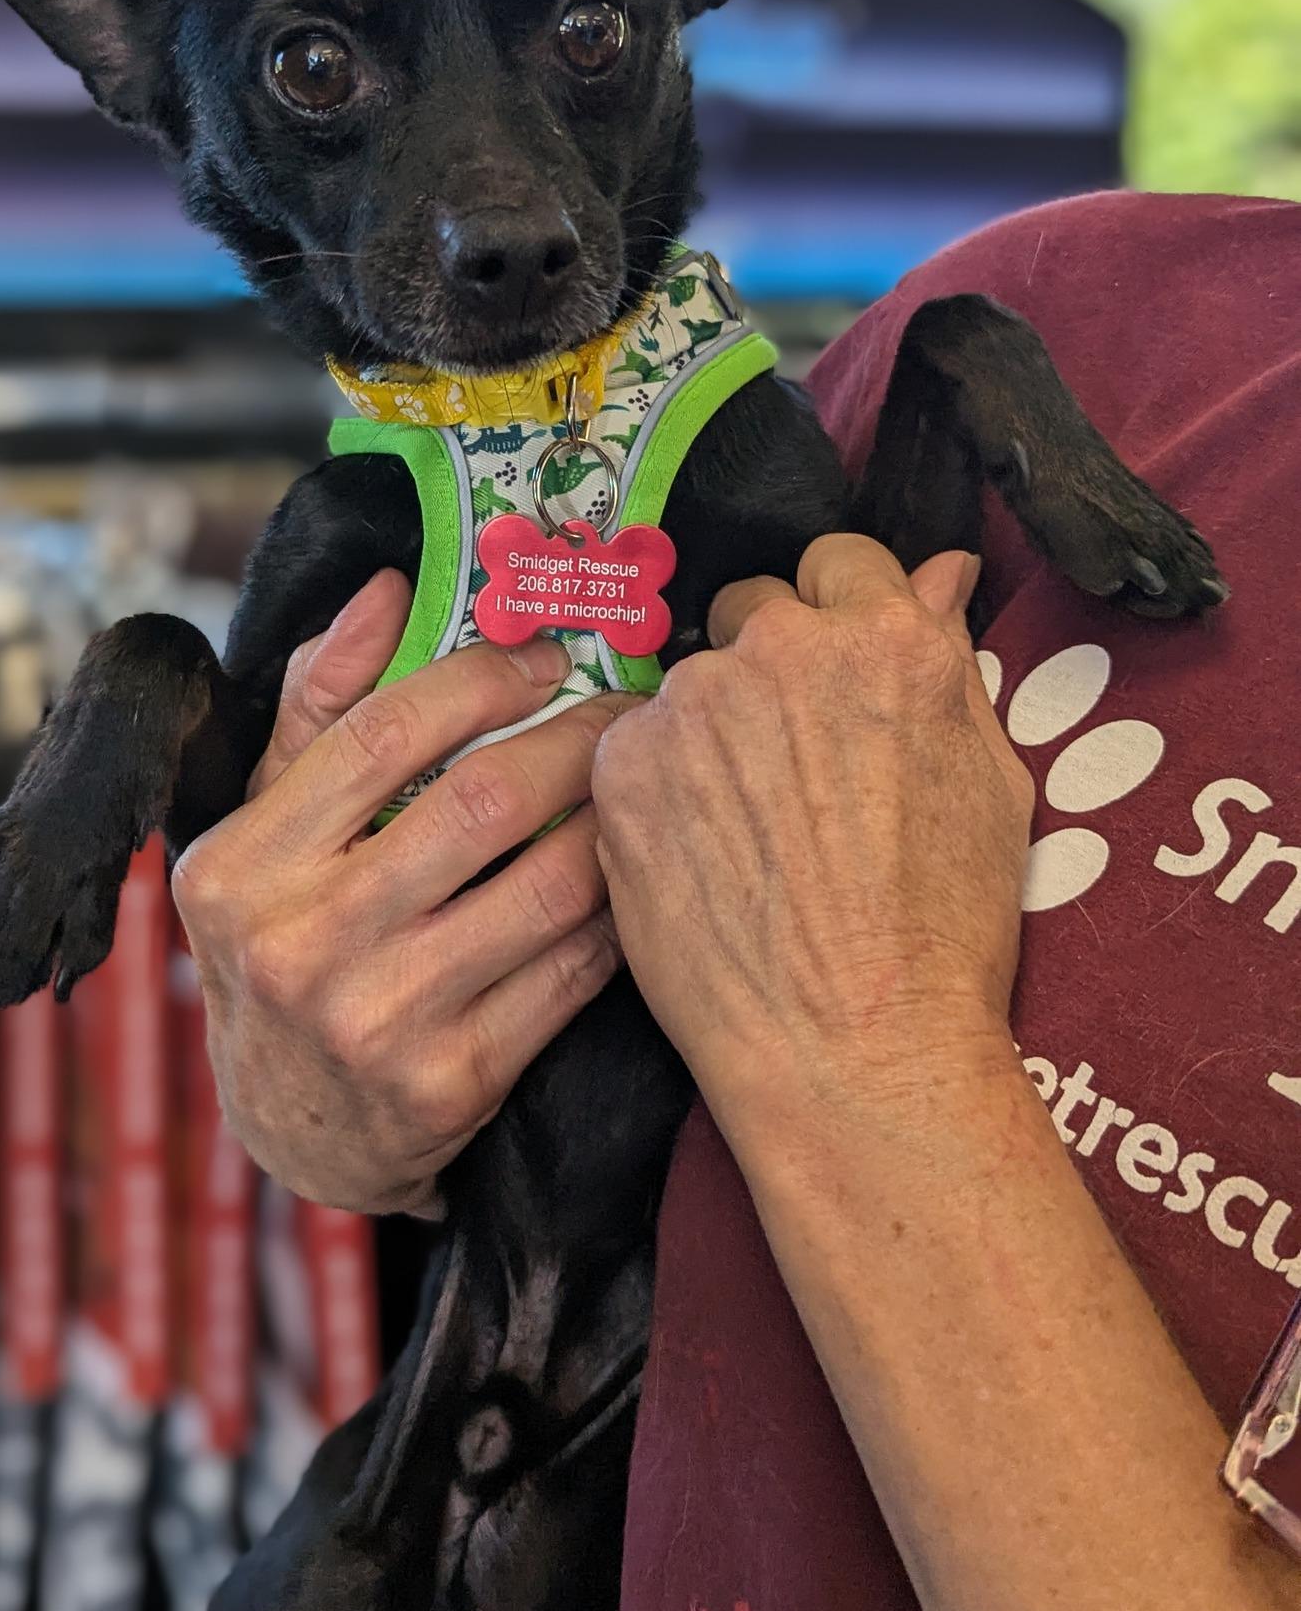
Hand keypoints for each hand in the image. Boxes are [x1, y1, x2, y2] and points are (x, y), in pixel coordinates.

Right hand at [172, 571, 630, 1215]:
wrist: (295, 1130)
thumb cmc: (281, 942)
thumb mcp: (261, 829)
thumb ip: (316, 706)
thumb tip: (390, 590)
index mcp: (240, 866)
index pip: (379, 733)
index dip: (480, 678)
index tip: (545, 654)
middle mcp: (300, 945)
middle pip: (480, 804)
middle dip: (575, 739)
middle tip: (625, 710)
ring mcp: (379, 1021)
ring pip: (544, 888)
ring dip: (613, 821)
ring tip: (642, 781)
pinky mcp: (453, 1083)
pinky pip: (571, 972)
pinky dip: (616, 912)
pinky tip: (632, 874)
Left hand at [591, 534, 1033, 1156]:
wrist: (856, 1047)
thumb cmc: (945, 931)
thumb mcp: (990, 783)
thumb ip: (950, 662)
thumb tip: (940, 573)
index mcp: (885, 638)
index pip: (840, 563)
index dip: (839, 616)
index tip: (834, 678)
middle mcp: (781, 650)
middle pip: (752, 611)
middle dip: (766, 665)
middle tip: (786, 764)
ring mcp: (691, 705)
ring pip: (689, 687)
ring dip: (708, 732)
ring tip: (742, 832)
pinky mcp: (622, 767)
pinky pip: (633, 749)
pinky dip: (656, 788)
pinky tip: (695, 856)